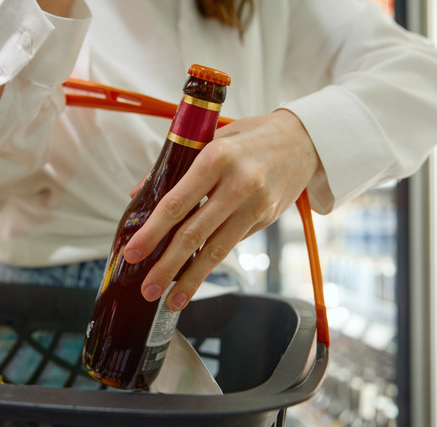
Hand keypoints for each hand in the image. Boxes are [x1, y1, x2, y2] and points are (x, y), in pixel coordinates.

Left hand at [123, 109, 319, 310]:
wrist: (303, 140)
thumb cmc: (251, 137)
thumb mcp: (210, 139)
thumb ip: (173, 167)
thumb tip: (139, 194)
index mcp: (216, 158)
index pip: (176, 204)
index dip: (152, 233)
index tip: (133, 253)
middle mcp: (237, 184)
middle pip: (193, 234)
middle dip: (166, 266)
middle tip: (147, 288)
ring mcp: (254, 205)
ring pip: (215, 250)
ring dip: (190, 279)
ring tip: (170, 299)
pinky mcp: (265, 220)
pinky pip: (231, 244)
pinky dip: (210, 263)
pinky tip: (195, 278)